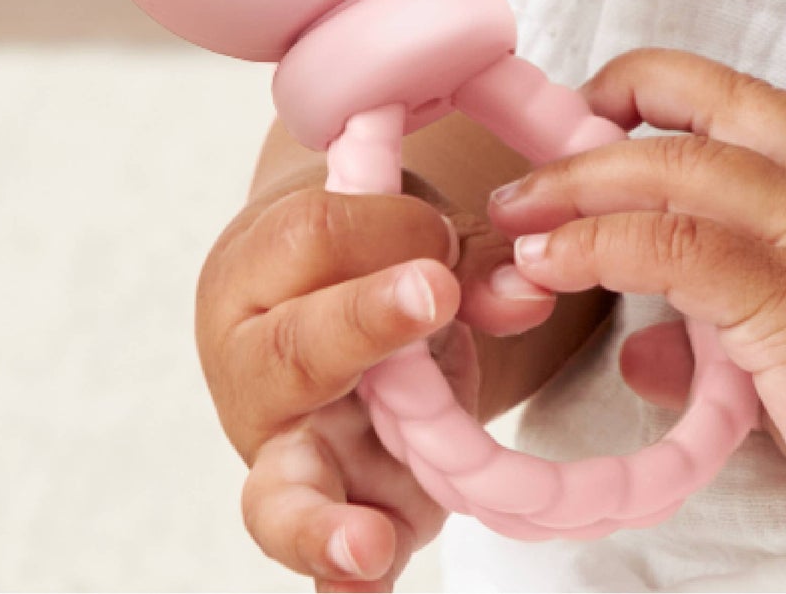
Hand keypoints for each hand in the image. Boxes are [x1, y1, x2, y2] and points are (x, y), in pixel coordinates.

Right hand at [196, 164, 560, 590]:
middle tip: (437, 296)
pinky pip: (323, 546)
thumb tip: (530, 291)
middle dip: (367, 324)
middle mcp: (254, 364)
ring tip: (367, 543)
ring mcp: (281, 449)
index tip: (442, 234)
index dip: (391, 227)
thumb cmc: (368, 253)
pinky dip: (344, 577)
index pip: (318, 236)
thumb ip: (469, 258)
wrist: (325, 301)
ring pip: (280, 489)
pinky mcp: (318, 508)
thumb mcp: (413, 235)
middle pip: (295, 351)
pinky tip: (370, 583)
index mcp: (262, 266)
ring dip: (324, 520)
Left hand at [483, 47, 785, 560]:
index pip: (742, 102)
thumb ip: (739, 327)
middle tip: (533, 166)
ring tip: (518, 213)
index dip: (659, 92)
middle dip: (597, 130)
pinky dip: (601, 243)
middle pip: (697, 112)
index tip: (600, 114)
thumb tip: (646, 347)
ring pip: (676, 167)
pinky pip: (676, 247)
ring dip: (579, 183)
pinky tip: (554, 260)